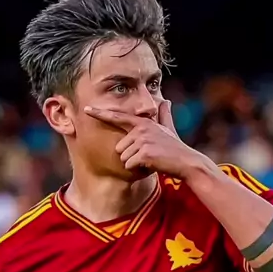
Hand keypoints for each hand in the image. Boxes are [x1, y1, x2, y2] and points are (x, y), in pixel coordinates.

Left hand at [84, 100, 198, 177]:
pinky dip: (138, 170)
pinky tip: (151, 166)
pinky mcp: (143, 153)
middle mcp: (140, 129)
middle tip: (148, 156)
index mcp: (142, 123)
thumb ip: (164, 115)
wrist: (185, 162)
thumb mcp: (168, 128)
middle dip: (131, 156)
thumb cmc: (175, 147)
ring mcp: (142, 140)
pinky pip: (129, 165)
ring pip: (123, 158)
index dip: (101, 113)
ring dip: (135, 163)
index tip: (87, 109)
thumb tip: (166, 101)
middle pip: (119, 148)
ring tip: (150, 160)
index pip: (118, 116)